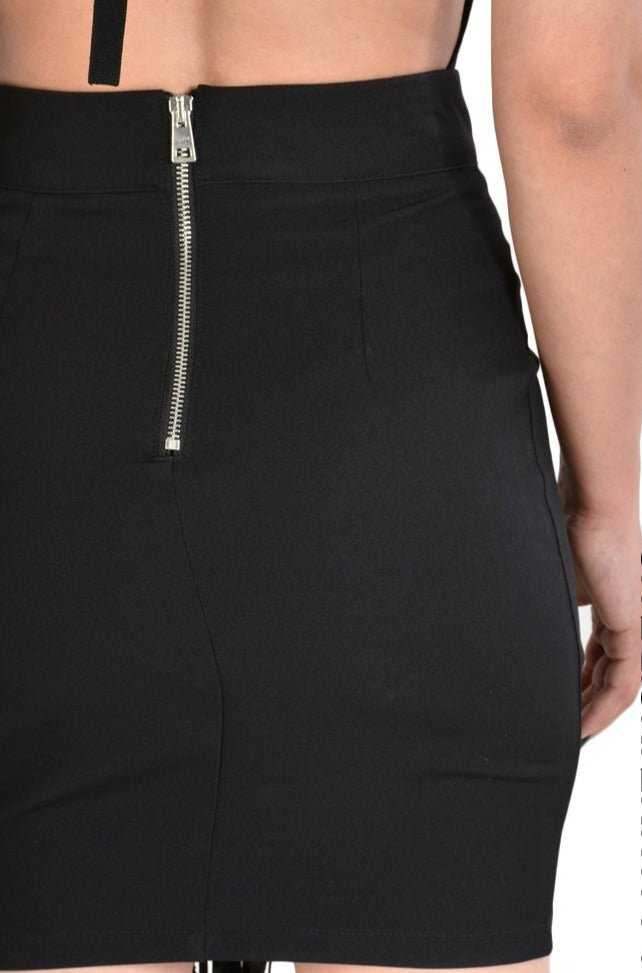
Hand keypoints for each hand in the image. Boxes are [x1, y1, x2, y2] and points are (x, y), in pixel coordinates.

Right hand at [563, 511, 640, 739]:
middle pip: (609, 674)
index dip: (580, 682)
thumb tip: (517, 619)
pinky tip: (584, 724)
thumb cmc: (566, 525)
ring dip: (597, 712)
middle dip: (587, 704)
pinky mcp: (634, 627)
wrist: (591, 504)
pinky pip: (624, 682)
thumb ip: (546, 602)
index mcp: (606, 605)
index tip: (558, 701)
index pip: (597, 656)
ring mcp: (632, 624)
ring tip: (572, 735)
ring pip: (619, 684)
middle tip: (562, 728)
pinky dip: (604, 707)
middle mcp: (623, 617)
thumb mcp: (551, 576)